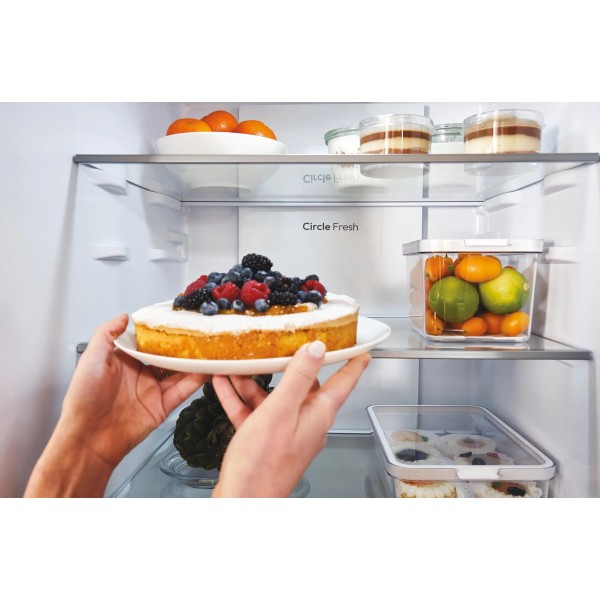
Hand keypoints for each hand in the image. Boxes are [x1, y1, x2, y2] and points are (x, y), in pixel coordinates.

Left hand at [25, 314, 207, 496]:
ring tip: (210, 349)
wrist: (88, 437)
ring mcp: (153, 391)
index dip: (163, 333)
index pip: (149, 343)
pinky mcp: (162, 407)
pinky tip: (207, 370)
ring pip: (180, 372)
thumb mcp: (92, 358)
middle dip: (185, 346)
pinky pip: (182, 391)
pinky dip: (196, 381)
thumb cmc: (83, 399)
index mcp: (125, 361)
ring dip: (195, 362)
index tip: (178, 321)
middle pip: (169, 356)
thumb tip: (124, 316)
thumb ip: (107, 334)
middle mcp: (141, 374)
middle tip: (201, 333)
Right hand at [211, 341, 370, 497]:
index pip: (344, 382)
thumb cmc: (262, 464)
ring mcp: (285, 432)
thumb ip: (299, 377)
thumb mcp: (281, 411)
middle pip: (305, 385)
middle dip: (292, 363)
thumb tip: (317, 348)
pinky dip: (241, 397)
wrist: (240, 503)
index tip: (359, 348)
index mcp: (318, 414)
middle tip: (288, 342)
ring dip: (256, 380)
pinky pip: (255, 411)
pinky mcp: (265, 440)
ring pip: (275, 397)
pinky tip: (225, 384)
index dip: (352, 363)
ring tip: (241, 362)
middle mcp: (306, 422)